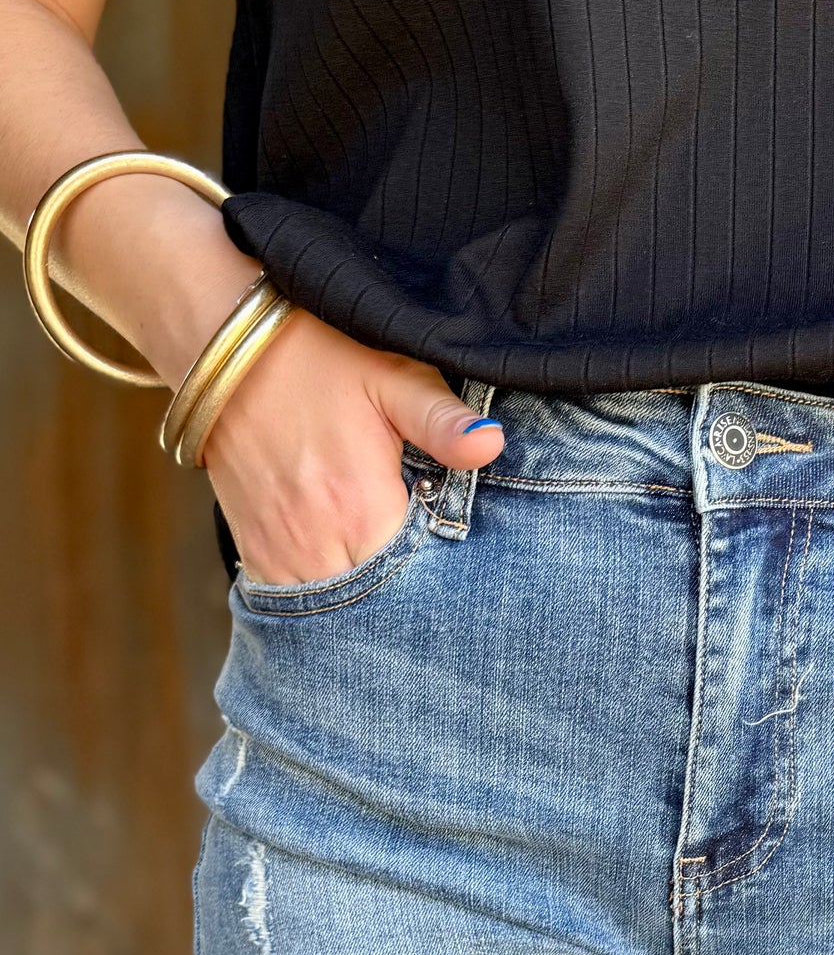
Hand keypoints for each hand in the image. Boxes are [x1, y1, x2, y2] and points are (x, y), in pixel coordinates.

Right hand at [197, 307, 502, 585]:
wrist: (221, 342)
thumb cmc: (316, 355)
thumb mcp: (391, 376)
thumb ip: (442, 421)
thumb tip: (492, 444)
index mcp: (362, 507)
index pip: (417, 579)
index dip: (443, 582)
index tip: (460, 575)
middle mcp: (318, 542)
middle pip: (376, 606)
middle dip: (407, 603)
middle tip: (434, 595)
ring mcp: (279, 551)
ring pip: (332, 613)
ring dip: (363, 607)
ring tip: (392, 594)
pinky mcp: (252, 549)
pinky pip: (289, 600)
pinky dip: (319, 602)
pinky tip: (346, 586)